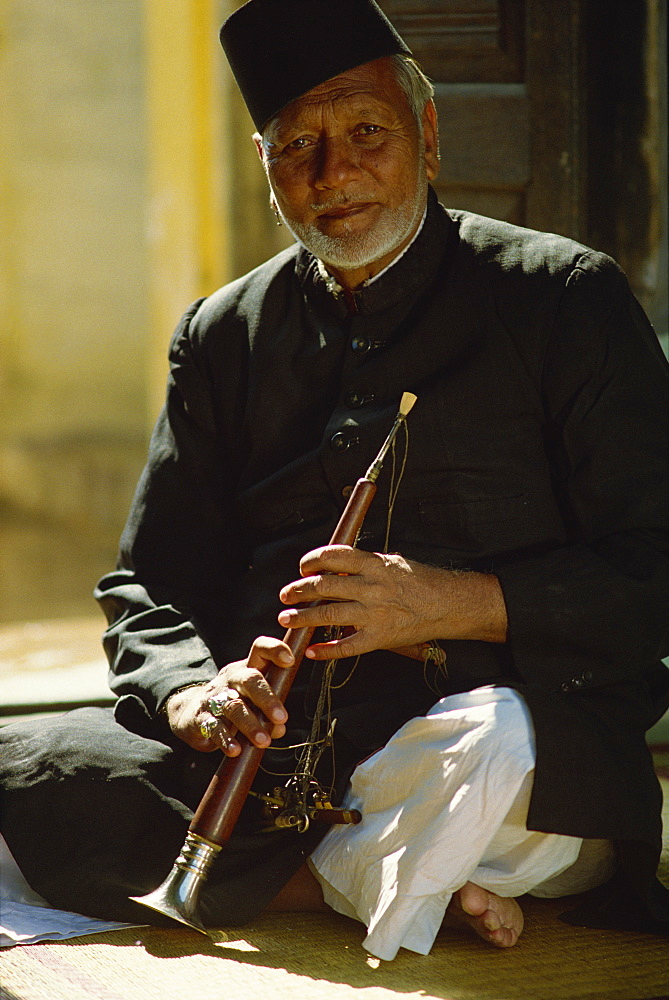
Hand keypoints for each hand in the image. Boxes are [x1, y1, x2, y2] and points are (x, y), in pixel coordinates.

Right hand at [164, 636, 292, 755]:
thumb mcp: (252, 700)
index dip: (275, 650)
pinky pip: (214, 728)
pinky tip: (236, 749)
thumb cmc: (232, 702)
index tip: (290, 660)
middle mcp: (231, 679)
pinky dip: (226, 740)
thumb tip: (279, 727)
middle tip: (281, 718)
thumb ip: (270, 711)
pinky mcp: (201, 718)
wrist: (191, 712)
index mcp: (247, 669)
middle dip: (267, 698)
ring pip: (233, 706)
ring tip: (264, 741)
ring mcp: (214, 697)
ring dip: (250, 724)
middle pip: (249, 679)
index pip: (260, 649)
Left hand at [277, 545, 506, 658]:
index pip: (334, 557)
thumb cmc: (420, 580)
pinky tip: (311, 651)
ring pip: (328, 615)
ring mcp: (374, 614)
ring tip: (286, 619)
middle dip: (299, 590)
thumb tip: (334, 566)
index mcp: (374, 564)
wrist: (448, 604)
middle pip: (324, 586)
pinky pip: (347, 647)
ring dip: (303, 617)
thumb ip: (364, 565)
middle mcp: (371, 587)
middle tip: (285, 594)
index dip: (312, 560)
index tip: (303, 567)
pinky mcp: (379, 637)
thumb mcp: (392, 562)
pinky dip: (326, 651)